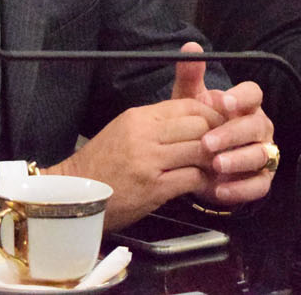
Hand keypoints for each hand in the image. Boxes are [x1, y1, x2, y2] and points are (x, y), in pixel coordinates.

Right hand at [48, 93, 223, 229]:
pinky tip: (207, 185)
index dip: (211, 114)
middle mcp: (145, 134)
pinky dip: (205, 182)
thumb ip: (156, 123)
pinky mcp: (153, 188)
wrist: (73, 195)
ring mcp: (149, 161)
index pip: (187, 105)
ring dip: (214, 160)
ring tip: (220, 166)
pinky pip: (192, 178)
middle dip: (218, 136)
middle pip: (199, 126)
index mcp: (139, 116)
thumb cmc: (101, 164)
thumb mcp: (125, 131)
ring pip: (200, 150)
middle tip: (227, 146)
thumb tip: (191, 119)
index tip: (221, 124)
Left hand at [194, 80, 274, 206]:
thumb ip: (191, 77)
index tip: (224, 102)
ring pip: (260, 155)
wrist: (198, 165)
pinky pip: (258, 185)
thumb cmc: (198, 127)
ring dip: (238, 160)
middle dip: (232, 133)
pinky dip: (240, 189)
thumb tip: (191, 46)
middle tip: (208, 142)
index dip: (241, 97)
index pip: (253, 94)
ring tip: (215, 165)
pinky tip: (220, 190)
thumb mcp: (191, 102)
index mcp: (245, 105)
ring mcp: (263, 154)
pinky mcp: (260, 180)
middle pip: (256, 126)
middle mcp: (259, 127)